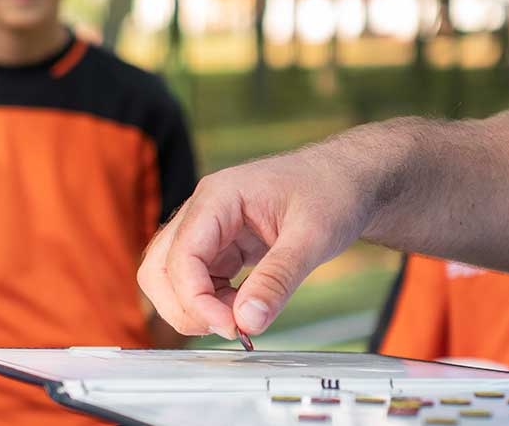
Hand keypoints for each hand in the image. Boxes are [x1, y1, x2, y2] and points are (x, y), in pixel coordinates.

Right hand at [138, 143, 384, 338]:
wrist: (349, 180)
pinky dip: (213, 305)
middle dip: (185, 307)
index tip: (229, 327)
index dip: (196, 299)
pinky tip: (244, 309)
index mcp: (218, 197)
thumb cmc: (332, 191)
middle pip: (160, 268)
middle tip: (229, 328)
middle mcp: (204, 212)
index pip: (181, 255)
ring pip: (171, 278)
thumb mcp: (314, 237)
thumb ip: (278, 279)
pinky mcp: (221, 248)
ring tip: (241, 319)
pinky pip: (198, 282)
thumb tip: (248, 322)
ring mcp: (209, 231)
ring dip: (196, 308)